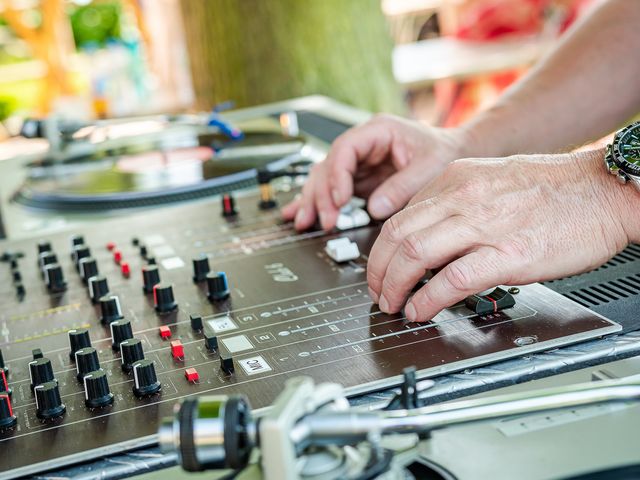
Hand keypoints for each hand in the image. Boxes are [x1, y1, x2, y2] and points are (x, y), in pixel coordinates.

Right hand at [281, 114, 470, 230]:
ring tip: (305, 221)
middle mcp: (363, 144)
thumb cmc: (444, 153)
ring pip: (324, 177)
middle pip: (329, 165)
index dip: (338, 175)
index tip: (340, 200)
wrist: (455, 154)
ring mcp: (358, 162)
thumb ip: (402, 187)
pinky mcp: (358, 179)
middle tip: (326, 220)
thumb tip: (374, 208)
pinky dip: (318, 203)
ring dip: (313, 200)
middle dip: (322, 194)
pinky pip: (331, 189)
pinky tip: (299, 214)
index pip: (345, 149)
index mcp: (378, 131)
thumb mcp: (429, 168)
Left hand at [367, 149, 636, 321]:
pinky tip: (421, 310)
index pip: (399, 216)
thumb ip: (455, 203)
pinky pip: (451, 280)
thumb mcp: (491, 180)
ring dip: (394, 287)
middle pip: (396, 236)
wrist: (604, 190)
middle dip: (377, 271)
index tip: (381, 268)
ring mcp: (484, 225)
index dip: (381, 250)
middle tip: (378, 292)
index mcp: (456, 179)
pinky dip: (427, 300)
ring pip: (415, 256)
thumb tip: (427, 235)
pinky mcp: (508, 254)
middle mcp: (463, 198)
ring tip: (393, 305)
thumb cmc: (554, 189)